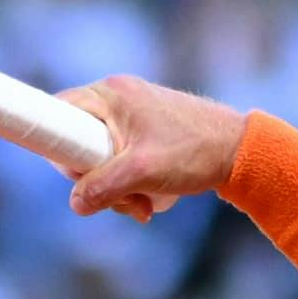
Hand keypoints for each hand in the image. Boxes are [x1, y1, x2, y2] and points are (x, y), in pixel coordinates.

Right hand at [65, 76, 252, 221]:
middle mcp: (118, 97)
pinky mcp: (145, 128)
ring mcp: (133, 112)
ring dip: (117, 188)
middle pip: (79, 142)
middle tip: (122, 200)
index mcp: (111, 95)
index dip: (58, 148)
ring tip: (145, 204)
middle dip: (97, 180)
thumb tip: (76, 203)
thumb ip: (102, 188)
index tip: (75, 175)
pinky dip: (132, 182)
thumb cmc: (194, 152)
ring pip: (101, 156)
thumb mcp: (141, 173)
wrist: (240, 151)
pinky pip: (121, 158)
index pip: (58, 112)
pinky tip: (152, 197)